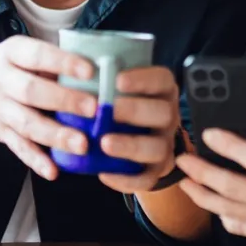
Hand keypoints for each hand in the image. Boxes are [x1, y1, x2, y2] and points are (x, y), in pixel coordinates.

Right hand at [0, 36, 97, 179]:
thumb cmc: (6, 69)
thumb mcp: (20, 54)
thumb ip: (50, 61)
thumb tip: (96, 70)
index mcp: (11, 53)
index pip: (37, 55)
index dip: (62, 62)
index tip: (89, 70)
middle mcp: (2, 80)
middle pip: (32, 91)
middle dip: (64, 100)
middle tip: (92, 108)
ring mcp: (0, 109)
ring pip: (27, 124)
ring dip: (55, 135)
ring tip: (82, 145)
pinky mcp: (1, 134)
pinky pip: (19, 148)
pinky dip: (36, 160)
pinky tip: (54, 171)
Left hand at [97, 66, 181, 194]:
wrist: (138, 138)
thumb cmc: (121, 104)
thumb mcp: (120, 87)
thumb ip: (107, 79)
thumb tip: (77, 67)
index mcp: (162, 91)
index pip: (162, 80)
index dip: (143, 79)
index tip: (118, 80)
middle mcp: (168, 116)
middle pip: (163, 112)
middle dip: (135, 111)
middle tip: (110, 110)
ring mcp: (164, 144)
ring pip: (157, 147)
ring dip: (130, 145)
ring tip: (104, 144)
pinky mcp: (155, 171)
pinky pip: (146, 179)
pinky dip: (125, 178)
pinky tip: (104, 173)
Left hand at [176, 129, 245, 245]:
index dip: (228, 145)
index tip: (207, 134)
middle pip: (231, 185)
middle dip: (202, 171)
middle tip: (183, 159)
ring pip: (227, 208)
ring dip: (202, 194)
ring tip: (186, 181)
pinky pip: (239, 225)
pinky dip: (222, 214)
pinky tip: (211, 203)